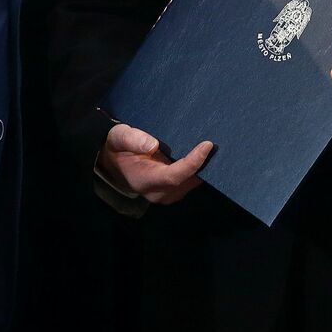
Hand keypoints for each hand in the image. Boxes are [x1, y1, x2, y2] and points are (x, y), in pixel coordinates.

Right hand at [98, 124, 212, 204]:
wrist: (112, 162)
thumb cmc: (117, 147)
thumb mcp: (119, 137)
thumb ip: (132, 139)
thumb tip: (153, 144)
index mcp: (144, 181)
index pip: (174, 176)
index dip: (193, 162)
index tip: (207, 145)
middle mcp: (158, 193)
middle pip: (188, 182)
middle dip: (204, 165)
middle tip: (219, 144)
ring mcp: (166, 195)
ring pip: (191, 184)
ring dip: (204, 169)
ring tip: (216, 149)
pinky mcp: (172, 191)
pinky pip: (189, 183)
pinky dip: (198, 171)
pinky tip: (206, 156)